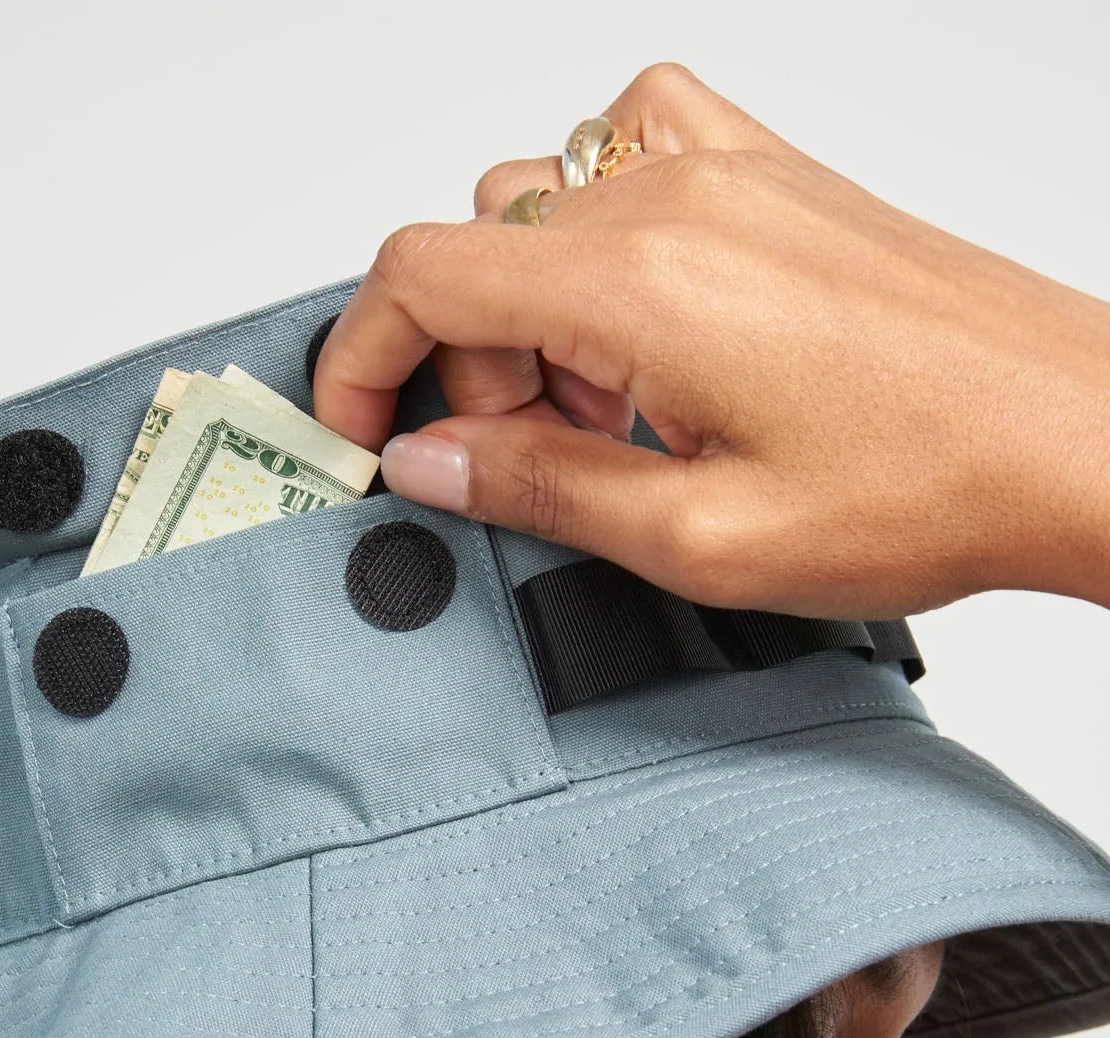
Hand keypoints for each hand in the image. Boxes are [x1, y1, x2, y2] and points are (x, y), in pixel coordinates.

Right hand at [312, 64, 1109, 618]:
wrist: (1070, 437)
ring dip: (534, 305)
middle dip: (466, 363)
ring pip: (547, 196)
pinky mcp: (777, 176)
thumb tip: (429, 460)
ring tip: (606, 407)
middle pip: (479, 241)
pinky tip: (645, 316)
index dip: (357, 352)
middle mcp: (678, 198)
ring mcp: (732, 173)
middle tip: (531, 458)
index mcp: (644, 283)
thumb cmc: (926, 482)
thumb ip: (540, 489)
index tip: (355, 423)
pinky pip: (638, 145)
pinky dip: (604, 225)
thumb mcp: (700, 536)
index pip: (425, 270)